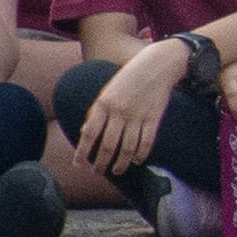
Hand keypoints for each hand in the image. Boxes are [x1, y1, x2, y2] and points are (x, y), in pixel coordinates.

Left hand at [83, 50, 177, 169]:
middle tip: (97, 172)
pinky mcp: (154, 118)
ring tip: (116, 171)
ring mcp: (138, 115)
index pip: (90, 133)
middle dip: (101, 163)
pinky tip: (136, 160)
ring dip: (120, 164)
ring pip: (127, 148)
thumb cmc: (129, 78)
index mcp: (104, 103)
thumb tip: (85, 133)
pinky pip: (146, 142)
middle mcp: (120, 111)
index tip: (78, 164)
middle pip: (108, 145)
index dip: (82, 151)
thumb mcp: (107, 91)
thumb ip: (96, 112)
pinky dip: (140, 155)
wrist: (158, 64)